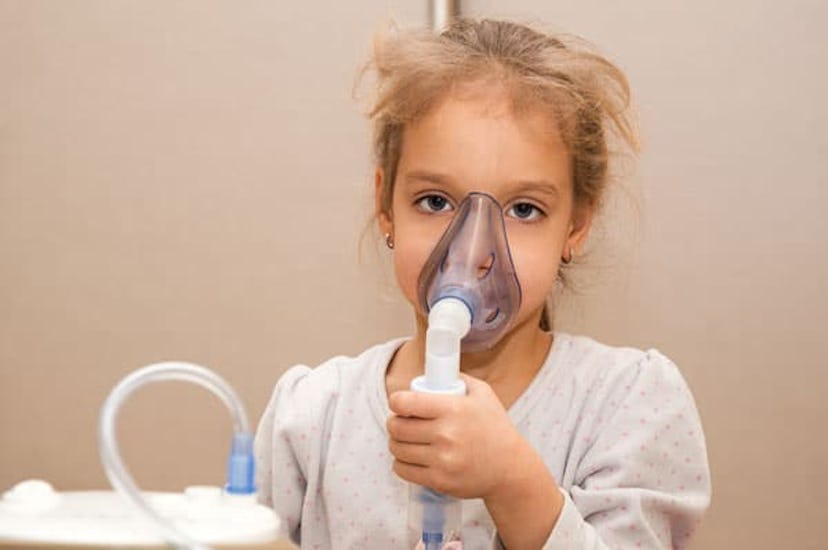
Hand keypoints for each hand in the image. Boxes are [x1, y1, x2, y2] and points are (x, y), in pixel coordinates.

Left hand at [387, 374, 528, 499]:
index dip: (396, 401)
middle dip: (394, 422)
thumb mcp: (483, 394)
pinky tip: (410, 456)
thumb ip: (458, 378)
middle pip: (396, 426)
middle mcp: (446, 435)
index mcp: (453, 409)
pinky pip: (403, 470)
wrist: (510, 468)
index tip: (399, 403)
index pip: (405, 403)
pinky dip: (401, 463)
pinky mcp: (439, 481)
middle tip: (400, 421)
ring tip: (405, 439)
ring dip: (396, 442)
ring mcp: (442, 460)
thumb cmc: (495, 428)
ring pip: (397, 449)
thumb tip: (434, 373)